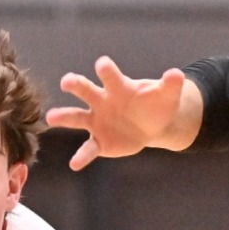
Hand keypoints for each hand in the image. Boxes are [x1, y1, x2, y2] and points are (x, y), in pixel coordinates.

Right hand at [45, 57, 189, 170]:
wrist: (153, 124)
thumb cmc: (156, 104)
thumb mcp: (166, 94)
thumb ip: (171, 84)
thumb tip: (177, 74)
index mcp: (118, 86)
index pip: (109, 75)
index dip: (106, 69)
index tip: (102, 65)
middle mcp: (102, 100)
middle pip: (86, 90)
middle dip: (76, 85)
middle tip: (67, 81)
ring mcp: (97, 120)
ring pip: (77, 117)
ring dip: (64, 116)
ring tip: (50, 118)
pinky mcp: (99, 141)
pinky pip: (88, 148)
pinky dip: (82, 156)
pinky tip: (74, 164)